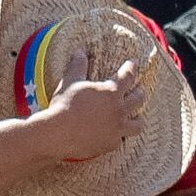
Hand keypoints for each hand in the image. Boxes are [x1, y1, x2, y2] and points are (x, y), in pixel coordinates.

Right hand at [20, 59, 147, 167]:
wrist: (57, 134)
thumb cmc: (63, 106)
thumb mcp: (69, 82)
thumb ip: (77, 67)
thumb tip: (80, 52)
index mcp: (111, 92)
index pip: (127, 76)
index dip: (131, 68)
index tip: (133, 64)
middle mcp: (119, 110)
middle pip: (138, 99)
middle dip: (139, 92)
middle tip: (137, 89)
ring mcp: (117, 128)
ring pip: (137, 123)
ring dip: (137, 118)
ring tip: (135, 116)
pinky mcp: (110, 144)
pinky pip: (121, 139)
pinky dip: (118, 135)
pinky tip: (115, 135)